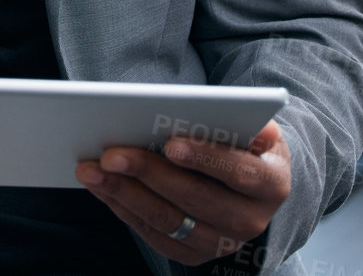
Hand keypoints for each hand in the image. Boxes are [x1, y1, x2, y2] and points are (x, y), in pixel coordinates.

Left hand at [75, 119, 290, 267]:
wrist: (254, 183)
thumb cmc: (246, 143)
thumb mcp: (255, 126)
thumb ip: (240, 118)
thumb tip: (223, 108)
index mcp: (271, 184)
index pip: (238, 172)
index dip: (205, 158)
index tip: (170, 143)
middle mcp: (250, 221)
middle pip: (193, 199)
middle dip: (148, 173)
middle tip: (110, 153)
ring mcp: (220, 242)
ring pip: (167, 220)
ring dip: (123, 193)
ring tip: (91, 169)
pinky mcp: (193, 253)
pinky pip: (153, 234)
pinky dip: (123, 208)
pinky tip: (100, 186)